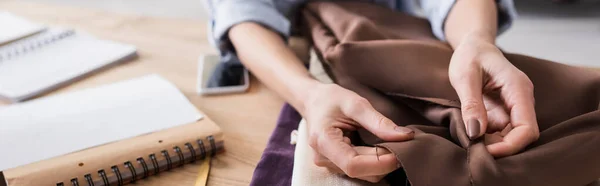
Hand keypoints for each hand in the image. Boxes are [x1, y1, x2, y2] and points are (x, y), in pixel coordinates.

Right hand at [304, 83, 413, 181]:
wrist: (313, 101)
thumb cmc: (330, 99)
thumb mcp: (355, 103)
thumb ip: (379, 122)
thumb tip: (405, 136)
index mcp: (323, 141)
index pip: (353, 164)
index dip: (380, 162)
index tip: (400, 150)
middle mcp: (323, 158)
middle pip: (361, 171)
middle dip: (385, 162)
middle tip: (401, 143)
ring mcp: (329, 164)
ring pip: (363, 175)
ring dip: (381, 163)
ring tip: (391, 144)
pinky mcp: (336, 165)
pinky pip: (361, 171)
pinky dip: (375, 163)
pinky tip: (381, 148)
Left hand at [448, 36, 538, 157]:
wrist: (473, 46)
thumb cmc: (470, 56)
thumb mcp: (465, 76)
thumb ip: (471, 104)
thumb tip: (475, 132)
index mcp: (518, 89)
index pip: (526, 128)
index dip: (510, 145)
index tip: (486, 152)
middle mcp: (521, 100)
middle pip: (520, 135)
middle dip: (500, 147)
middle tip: (473, 151)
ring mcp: (514, 106)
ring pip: (509, 136)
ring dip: (492, 143)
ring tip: (468, 142)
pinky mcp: (504, 111)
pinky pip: (499, 130)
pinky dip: (487, 137)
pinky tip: (470, 135)